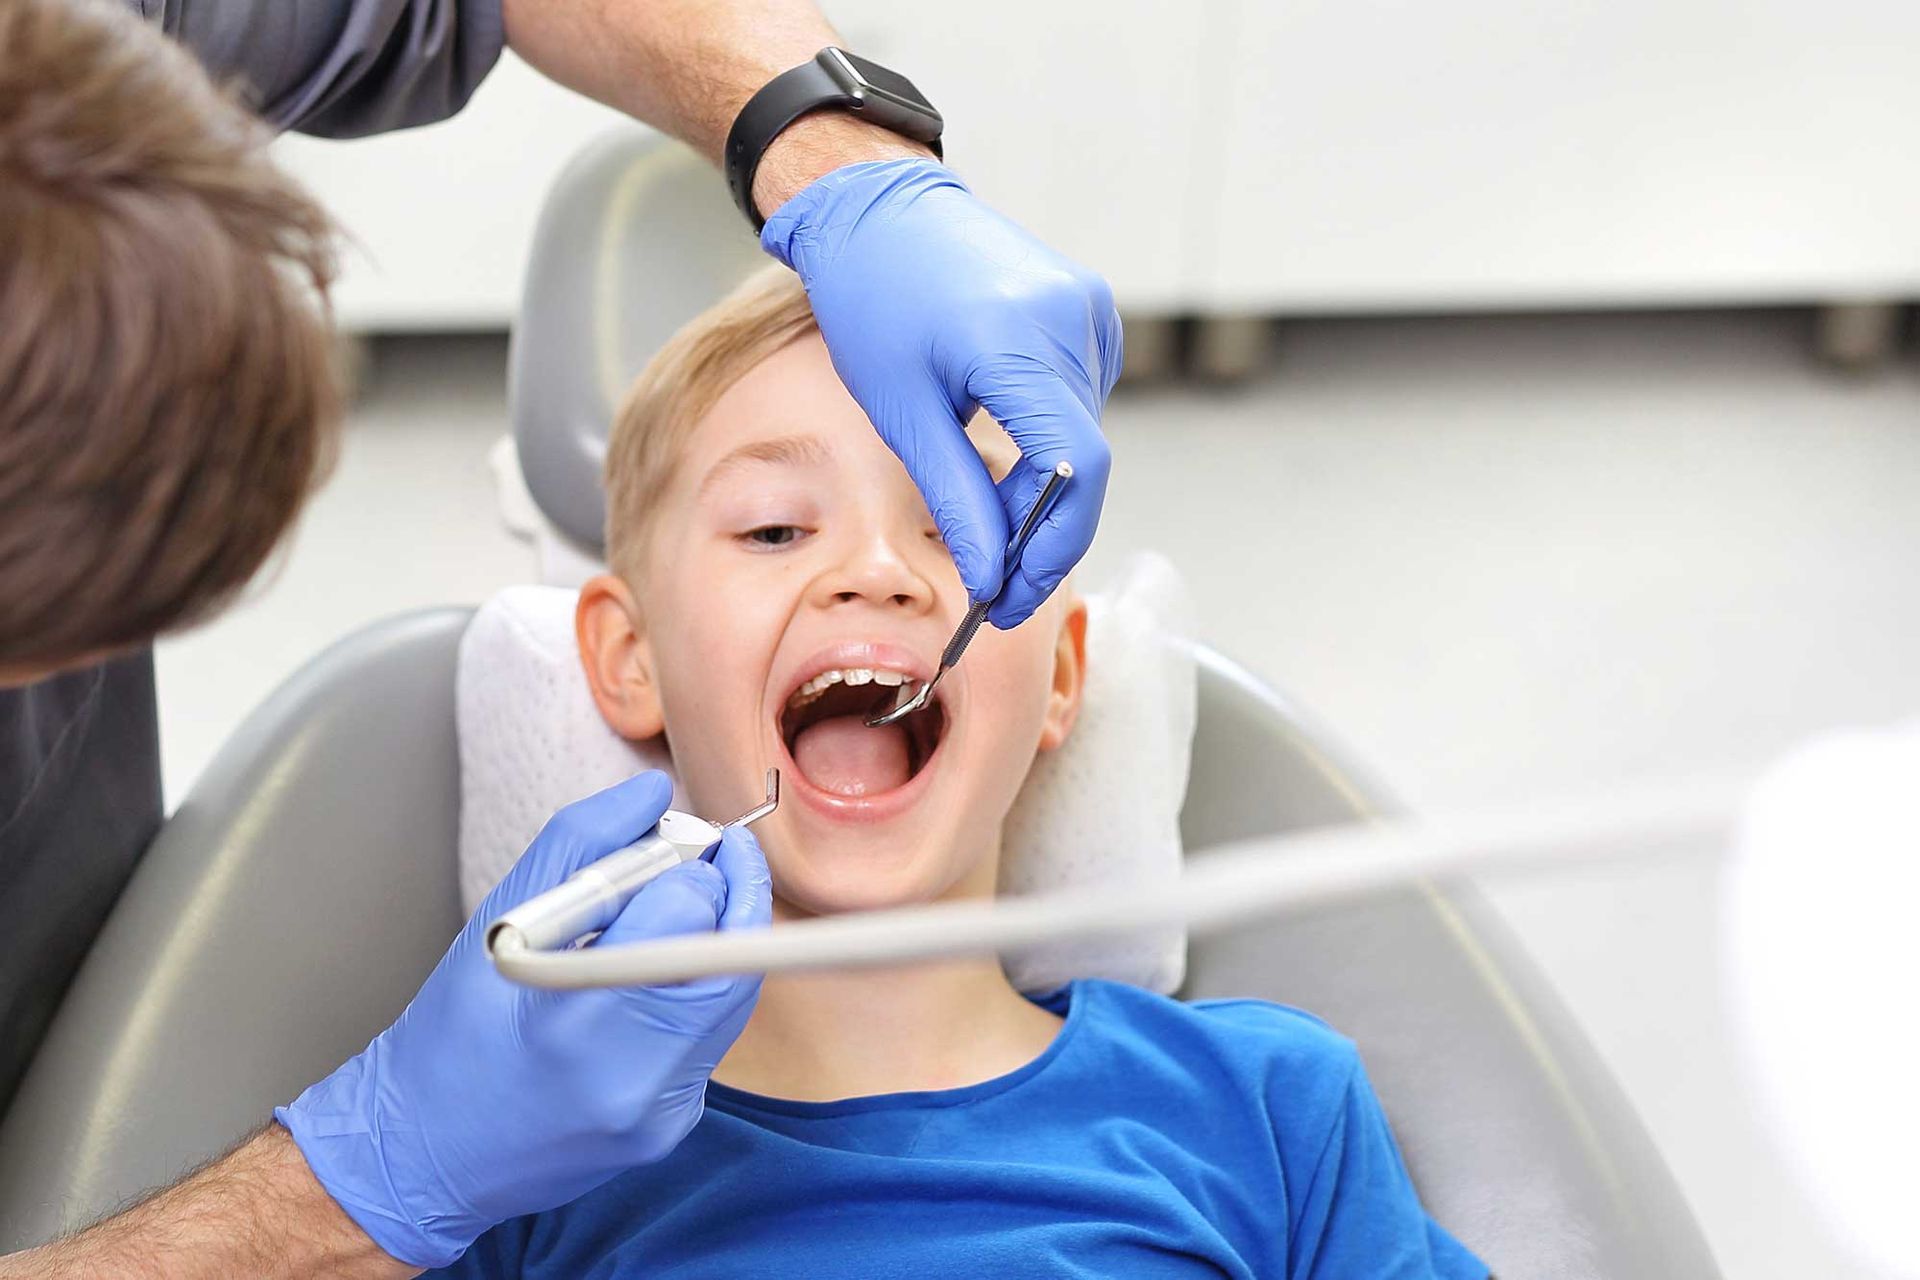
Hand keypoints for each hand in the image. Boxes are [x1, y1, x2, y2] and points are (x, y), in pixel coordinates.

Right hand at [275, 771, 770, 1267]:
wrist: (426, 1155)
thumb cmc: (453, 1034)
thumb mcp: (499, 921)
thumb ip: (584, 843)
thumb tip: (656, 792)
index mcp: (575, 1016)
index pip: (687, 914)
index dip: (692, 869)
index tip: (679, 846)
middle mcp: (629, 1075)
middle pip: (730, 959)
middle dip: (731, 897)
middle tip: (713, 858)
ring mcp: (657, 1113)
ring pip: (732, 998)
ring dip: (715, 943)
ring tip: (673, 912)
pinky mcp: (672, 1129)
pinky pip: (711, 1040)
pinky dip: (694, 996)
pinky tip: (651, 983)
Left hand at [761, 158, 1121, 627]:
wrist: (878, 205)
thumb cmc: (874, 297)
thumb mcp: (902, 411)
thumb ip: (957, 498)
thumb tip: (992, 577)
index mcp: (1018, 341)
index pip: (1075, 470)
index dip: (1052, 547)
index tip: (1015, 597)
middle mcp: (1071, 320)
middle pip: (1083, 461)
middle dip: (1040, 530)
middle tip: (996, 582)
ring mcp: (1087, 310)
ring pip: (1082, 436)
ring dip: (1040, 488)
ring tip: (981, 505)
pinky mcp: (1088, 310)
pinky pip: (1079, 401)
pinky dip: (1047, 443)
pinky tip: (998, 441)